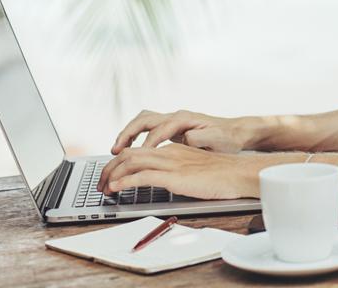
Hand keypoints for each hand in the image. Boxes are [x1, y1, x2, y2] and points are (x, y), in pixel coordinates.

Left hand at [96, 143, 255, 197]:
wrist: (237, 173)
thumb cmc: (221, 174)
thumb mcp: (194, 168)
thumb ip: (177, 170)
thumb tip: (162, 180)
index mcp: (173, 148)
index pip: (138, 151)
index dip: (120, 162)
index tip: (110, 176)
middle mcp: (169, 151)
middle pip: (129, 153)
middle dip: (110, 168)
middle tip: (100, 184)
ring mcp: (171, 162)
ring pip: (131, 161)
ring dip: (112, 174)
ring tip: (104, 188)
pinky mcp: (174, 176)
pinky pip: (142, 175)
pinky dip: (125, 181)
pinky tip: (117, 188)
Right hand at [110, 109, 248, 154]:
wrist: (236, 131)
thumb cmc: (228, 137)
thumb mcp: (218, 139)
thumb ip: (201, 139)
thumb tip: (187, 138)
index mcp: (184, 119)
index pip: (159, 130)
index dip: (147, 144)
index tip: (138, 157)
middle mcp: (176, 117)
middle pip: (144, 120)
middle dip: (128, 134)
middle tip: (116, 150)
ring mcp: (172, 121)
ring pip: (143, 121)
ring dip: (128, 133)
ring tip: (116, 150)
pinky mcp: (172, 128)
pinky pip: (147, 128)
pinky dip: (136, 136)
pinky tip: (131, 149)